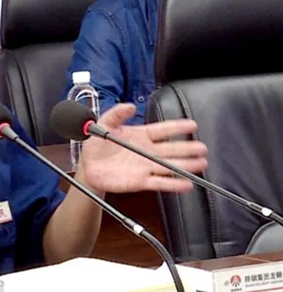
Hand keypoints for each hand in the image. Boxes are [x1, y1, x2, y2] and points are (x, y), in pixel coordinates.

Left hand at [79, 104, 207, 193]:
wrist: (89, 166)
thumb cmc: (97, 145)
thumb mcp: (104, 124)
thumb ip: (116, 114)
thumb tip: (130, 106)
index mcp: (140, 135)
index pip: (162, 130)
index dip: (177, 127)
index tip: (192, 124)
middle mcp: (147, 151)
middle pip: (171, 149)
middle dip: (187, 148)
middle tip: (202, 148)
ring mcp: (145, 166)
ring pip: (169, 165)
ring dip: (185, 165)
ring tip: (200, 164)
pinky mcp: (141, 181)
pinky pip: (160, 182)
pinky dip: (173, 184)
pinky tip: (186, 184)